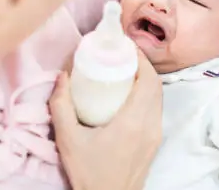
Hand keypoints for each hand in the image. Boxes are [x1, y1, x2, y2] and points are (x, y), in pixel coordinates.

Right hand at [49, 51, 162, 189]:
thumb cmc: (89, 172)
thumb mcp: (68, 140)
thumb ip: (61, 106)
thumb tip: (62, 76)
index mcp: (133, 121)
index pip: (148, 79)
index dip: (140, 58)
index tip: (124, 45)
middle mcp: (150, 125)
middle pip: (155, 84)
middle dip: (142, 64)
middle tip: (122, 54)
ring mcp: (156, 133)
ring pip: (158, 96)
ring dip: (145, 79)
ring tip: (124, 69)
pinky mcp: (155, 141)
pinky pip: (155, 108)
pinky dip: (146, 94)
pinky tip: (128, 93)